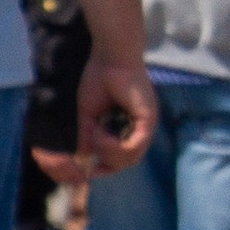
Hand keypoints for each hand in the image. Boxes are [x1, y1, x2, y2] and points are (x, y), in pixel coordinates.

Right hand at [35, 52, 156, 183]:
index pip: (124, 158)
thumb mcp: (88, 114)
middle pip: (127, 162)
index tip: (88, 171)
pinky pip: (133, 146)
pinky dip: (113, 144)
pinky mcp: (148, 120)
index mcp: (130, 126)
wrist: (109, 57)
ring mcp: (147, 125)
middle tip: (89, 155)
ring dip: (106, 151)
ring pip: (131, 158)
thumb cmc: (99, 79)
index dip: (106, 167)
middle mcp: (142, 128)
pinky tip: (99, 132)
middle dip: (105, 163)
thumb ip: (87, 136)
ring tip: (94, 134)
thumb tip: (82, 158)